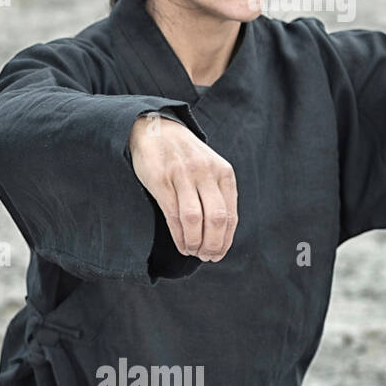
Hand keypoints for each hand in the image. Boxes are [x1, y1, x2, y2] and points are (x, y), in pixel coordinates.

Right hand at [128, 113, 237, 261]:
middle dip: (213, 244)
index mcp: (223, 172)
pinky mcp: (161, 181)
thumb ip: (217, 192)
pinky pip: (173, 215)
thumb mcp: (209, 167)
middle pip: (216, 219)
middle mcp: (206, 173)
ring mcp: (183, 176)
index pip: (231, 215)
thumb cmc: (184, 155)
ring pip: (194, 219)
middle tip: (207, 257)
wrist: (155, 129)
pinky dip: (178, 235)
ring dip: (195, 242)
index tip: (219, 254)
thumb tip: (221, 232)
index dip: (226, 240)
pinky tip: (181, 243)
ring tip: (193, 252)